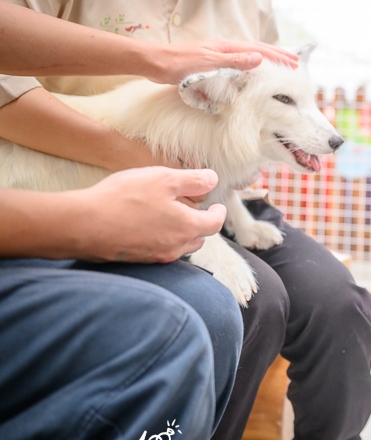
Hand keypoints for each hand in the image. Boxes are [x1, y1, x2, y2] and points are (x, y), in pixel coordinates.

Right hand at [73, 167, 226, 261]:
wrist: (83, 225)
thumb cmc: (123, 198)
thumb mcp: (162, 179)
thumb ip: (192, 180)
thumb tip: (213, 179)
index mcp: (187, 227)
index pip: (215, 224)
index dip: (218, 213)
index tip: (216, 206)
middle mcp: (175, 247)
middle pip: (199, 237)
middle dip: (201, 224)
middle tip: (195, 210)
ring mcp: (156, 256)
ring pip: (180, 246)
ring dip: (182, 233)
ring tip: (172, 217)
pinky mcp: (138, 260)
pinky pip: (160, 251)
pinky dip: (163, 240)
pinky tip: (150, 227)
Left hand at [148, 40, 298, 84]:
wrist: (153, 61)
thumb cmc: (177, 64)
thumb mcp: (207, 64)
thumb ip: (233, 62)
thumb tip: (259, 58)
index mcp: (226, 47)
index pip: (259, 50)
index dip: (278, 57)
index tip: (295, 63)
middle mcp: (224, 48)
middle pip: (257, 49)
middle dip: (277, 55)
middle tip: (295, 62)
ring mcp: (217, 53)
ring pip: (249, 54)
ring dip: (266, 58)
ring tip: (279, 64)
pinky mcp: (211, 61)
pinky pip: (238, 60)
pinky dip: (252, 63)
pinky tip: (252, 70)